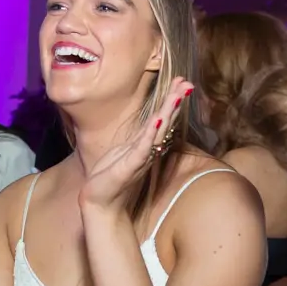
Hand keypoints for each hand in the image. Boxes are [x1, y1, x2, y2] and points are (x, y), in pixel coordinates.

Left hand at [80, 78, 190, 211]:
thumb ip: (138, 139)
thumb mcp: (124, 152)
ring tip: (176, 96)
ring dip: (166, 114)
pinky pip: (141, 150)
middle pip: (164, 122)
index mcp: (145, 144)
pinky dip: (149, 136)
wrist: (100, 204)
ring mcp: (139, 159)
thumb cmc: (109, 178)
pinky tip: (155, 121)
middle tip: (187, 83)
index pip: (162, 118)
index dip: (172, 100)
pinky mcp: (128, 168)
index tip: (181, 81)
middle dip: (175, 101)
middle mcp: (147, 150)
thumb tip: (149, 124)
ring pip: (157, 133)